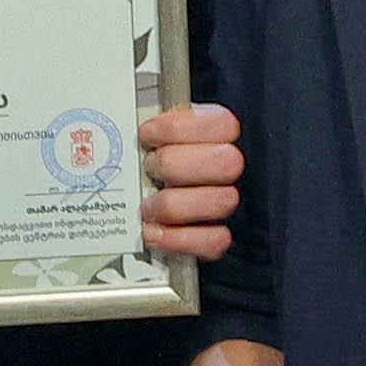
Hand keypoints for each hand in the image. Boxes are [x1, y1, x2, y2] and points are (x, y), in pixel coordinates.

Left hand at [140, 101, 244, 264]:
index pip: (223, 124)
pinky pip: (215, 241)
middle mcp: (227, 167)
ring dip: (173, 205)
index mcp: (217, 133)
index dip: (180, 128)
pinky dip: (180, 238)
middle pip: (227, 162)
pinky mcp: (215, 237)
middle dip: (176, 165)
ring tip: (147, 206)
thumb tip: (138, 126)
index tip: (148, 134)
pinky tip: (155, 231)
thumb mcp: (150, 133)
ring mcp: (224, 203)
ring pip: (222, 201)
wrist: (140, 205)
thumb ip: (152, 125)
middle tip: (149, 169)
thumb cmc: (148, 161)